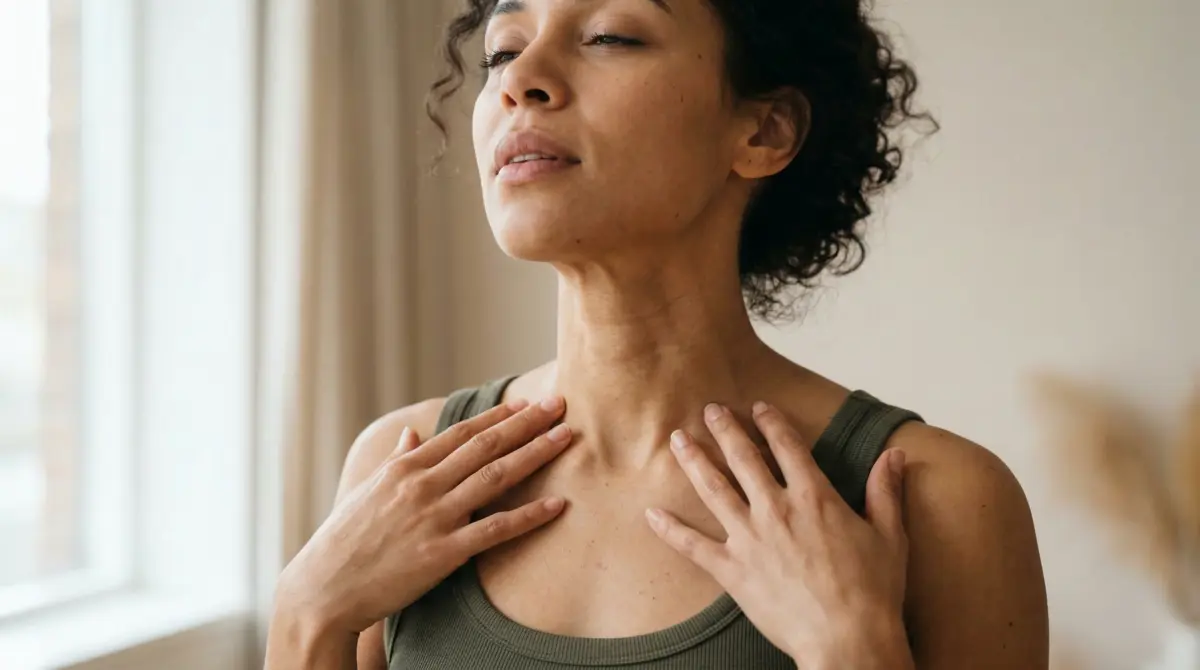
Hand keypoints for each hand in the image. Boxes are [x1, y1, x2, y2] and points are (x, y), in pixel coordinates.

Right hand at [276, 396, 572, 636]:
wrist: (322, 590)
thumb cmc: (344, 541)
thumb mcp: (367, 491)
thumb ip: (395, 460)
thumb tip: (412, 433)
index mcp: (404, 467)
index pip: (461, 433)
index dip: (498, 416)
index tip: (527, 403)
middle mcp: (421, 485)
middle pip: (485, 446)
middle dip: (527, 423)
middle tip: (560, 405)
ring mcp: (433, 517)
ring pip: (495, 477)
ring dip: (535, 454)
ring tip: (566, 438)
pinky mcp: (442, 553)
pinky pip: (495, 530)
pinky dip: (529, 515)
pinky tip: (557, 504)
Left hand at [645, 401, 911, 667]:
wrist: (847, 641)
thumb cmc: (873, 593)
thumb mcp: (889, 536)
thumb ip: (885, 491)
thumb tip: (895, 455)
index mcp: (814, 497)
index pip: (787, 446)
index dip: (771, 421)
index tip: (759, 407)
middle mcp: (776, 509)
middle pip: (743, 457)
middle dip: (725, 429)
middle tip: (710, 410)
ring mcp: (749, 538)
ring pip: (713, 489)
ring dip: (694, 461)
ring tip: (678, 439)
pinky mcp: (731, 571)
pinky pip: (692, 545)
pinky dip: (670, 529)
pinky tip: (651, 514)